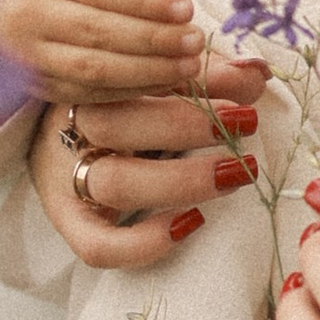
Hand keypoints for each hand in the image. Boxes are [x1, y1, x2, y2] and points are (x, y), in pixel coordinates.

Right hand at [0, 0, 206, 104]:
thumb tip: (170, 8)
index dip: (146, 1)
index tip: (187, 7)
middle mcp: (26, 14)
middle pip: (99, 32)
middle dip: (155, 39)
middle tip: (195, 41)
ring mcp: (26, 56)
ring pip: (94, 70)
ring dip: (149, 71)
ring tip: (188, 66)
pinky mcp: (34, 86)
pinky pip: (87, 94)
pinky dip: (129, 91)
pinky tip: (162, 84)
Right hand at [25, 55, 271, 273]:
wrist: (73, 136)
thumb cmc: (133, 98)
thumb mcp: (170, 76)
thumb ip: (210, 74)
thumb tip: (254, 73)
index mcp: (91, 81)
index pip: (127, 76)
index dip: (186, 82)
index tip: (240, 93)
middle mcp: (70, 127)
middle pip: (112, 125)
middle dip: (184, 125)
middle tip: (244, 124)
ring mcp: (65, 177)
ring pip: (113, 184)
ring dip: (181, 181)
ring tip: (235, 173)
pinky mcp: (71, 222)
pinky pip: (96, 245)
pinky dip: (143, 242)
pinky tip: (191, 222)